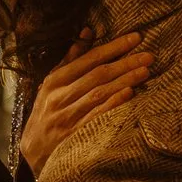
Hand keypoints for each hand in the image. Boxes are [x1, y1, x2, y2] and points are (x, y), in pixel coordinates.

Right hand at [18, 31, 149, 175]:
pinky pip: (97, 116)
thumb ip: (71, 58)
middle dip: (125, 63)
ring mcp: (68, 116)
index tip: (136, 37)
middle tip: (148, 56)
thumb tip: (88, 31)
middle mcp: (60, 96)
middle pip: (98, 75)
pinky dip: (114, 103)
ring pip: (100, 94)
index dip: (114, 47)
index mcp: (55, 80)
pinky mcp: (75, 134)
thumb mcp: (52, 83)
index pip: (89, 59)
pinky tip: (130, 94)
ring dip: (124, 81)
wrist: (33, 150)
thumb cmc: (47, 111)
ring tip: (145, 71)